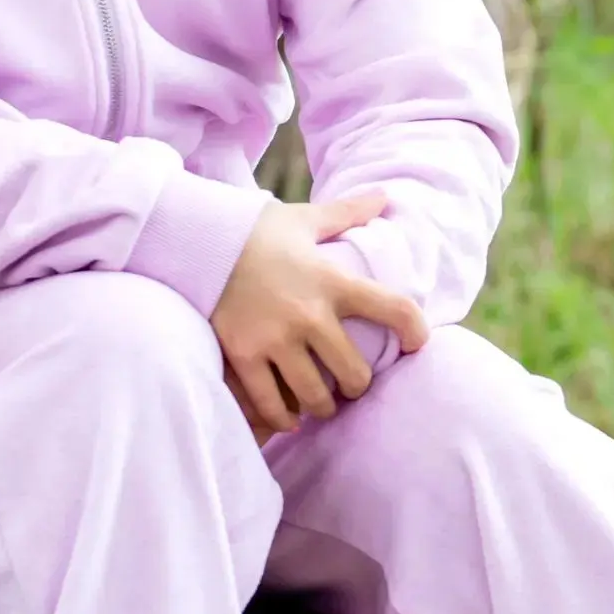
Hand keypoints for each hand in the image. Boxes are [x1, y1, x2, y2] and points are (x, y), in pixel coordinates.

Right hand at [212, 193, 428, 435]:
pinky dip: (284, 417)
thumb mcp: (305, 219)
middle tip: (349, 384)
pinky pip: (272, 404)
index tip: (417, 343)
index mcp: (331, 281)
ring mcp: (275, 339)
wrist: (197, 239)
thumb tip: (384, 197)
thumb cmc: (255, 231)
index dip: (415, 330)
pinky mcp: (243, 355)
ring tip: (321, 402)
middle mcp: (309, 315)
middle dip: (356, 385)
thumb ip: (346, 214)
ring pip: (316, 397)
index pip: (393, 308)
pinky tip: (289, 416)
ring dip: (323, 405)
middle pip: (354, 373)